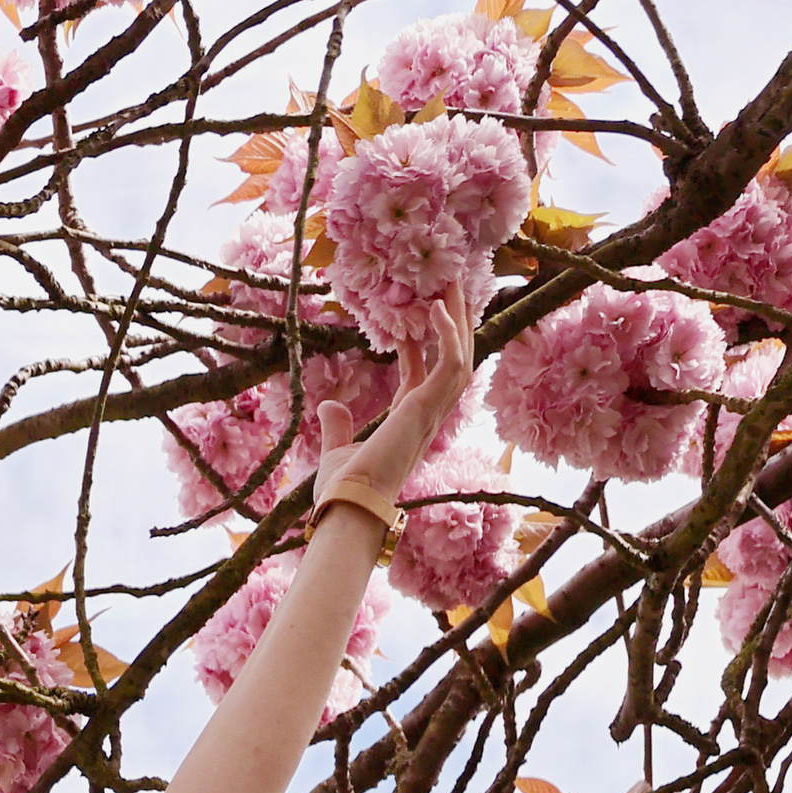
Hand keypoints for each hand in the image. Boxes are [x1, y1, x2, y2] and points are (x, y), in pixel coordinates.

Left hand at [310, 295, 475, 523]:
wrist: (348, 509)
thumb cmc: (344, 493)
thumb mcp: (336, 453)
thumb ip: (337, 428)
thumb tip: (329, 405)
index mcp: (408, 427)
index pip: (422, 378)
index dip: (417, 346)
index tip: (406, 319)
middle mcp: (427, 419)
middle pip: (452, 363)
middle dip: (454, 325)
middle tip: (450, 286)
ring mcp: (431, 413)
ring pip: (461, 358)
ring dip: (459, 320)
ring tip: (452, 283)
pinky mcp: (426, 408)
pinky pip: (450, 362)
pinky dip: (448, 334)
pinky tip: (436, 307)